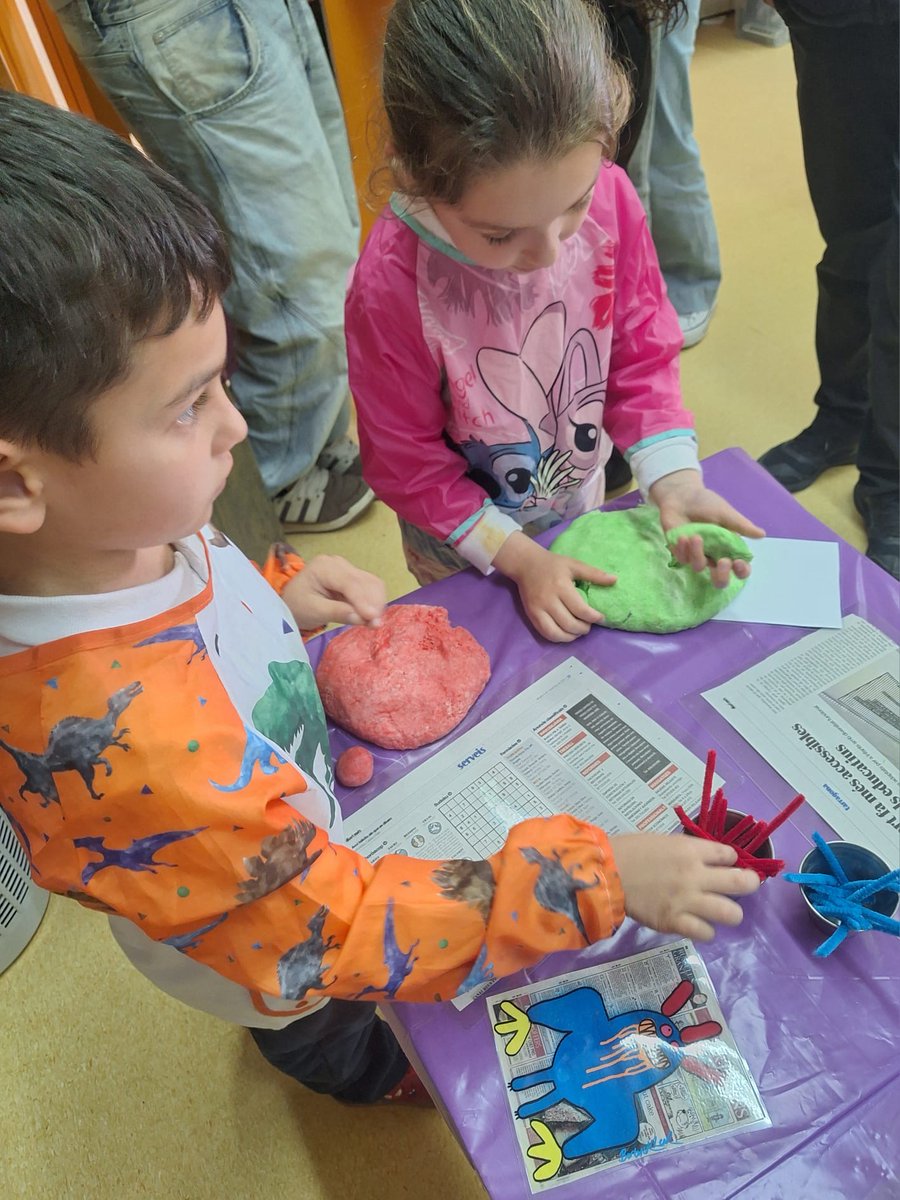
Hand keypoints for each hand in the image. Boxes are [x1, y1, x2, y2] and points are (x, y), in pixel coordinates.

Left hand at [281, 555, 385, 629]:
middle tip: (375, 626)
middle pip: (365, 581)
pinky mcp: (354, 578)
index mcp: (324, 567)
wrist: (293, 602)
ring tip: (373, 623)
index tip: (373, 619)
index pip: (350, 583)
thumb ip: (337, 612)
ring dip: (377, 603)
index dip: (363, 601)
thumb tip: (362, 618)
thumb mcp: (313, 611)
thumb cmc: (298, 606)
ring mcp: (347, 569)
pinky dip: (373, 602)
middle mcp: (339, 564)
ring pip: (372, 584)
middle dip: (373, 604)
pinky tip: (371, 616)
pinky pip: (370, 588)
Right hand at [493, 532, 615, 641]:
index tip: (601, 618)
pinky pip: (545, 633)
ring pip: (557, 633)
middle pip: (570, 624)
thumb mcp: (574, 564)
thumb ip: (594, 574)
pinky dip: (558, 638)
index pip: (580, 610)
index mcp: (561, 587)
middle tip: (589, 625)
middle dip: (584, 629)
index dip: (593, 617)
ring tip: (578, 631)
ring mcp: (538, 609)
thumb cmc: (552, 564)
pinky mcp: (531, 615)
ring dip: (571, 637)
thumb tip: (615, 580)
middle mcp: (549, 600)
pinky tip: (565, 633)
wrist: (525, 564)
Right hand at [610, 833, 759, 940]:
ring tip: (721, 910)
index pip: (730, 855)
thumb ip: (688, 852)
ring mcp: (687, 901)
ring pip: (731, 913)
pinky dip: (705, 930)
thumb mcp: (664, 841)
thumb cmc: (631, 851)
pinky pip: (706, 933)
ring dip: (730, 912)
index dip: (732, 860)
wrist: (606, 873)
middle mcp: (696, 875)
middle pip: (742, 883)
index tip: (726, 864)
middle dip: (749, 884)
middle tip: (744, 886)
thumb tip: (706, 861)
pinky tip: (698, 925)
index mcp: (691, 850)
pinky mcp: (675, 923)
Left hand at [649, 469, 764, 586]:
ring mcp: (696, 556)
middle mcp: (714, 556)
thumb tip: (762, 535)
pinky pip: (683, 559)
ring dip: (698, 554)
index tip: (738, 562)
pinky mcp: (680, 552)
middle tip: (723, 562)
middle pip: (720, 580)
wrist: (681, 495)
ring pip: (699, 567)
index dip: (742, 571)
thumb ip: (741, 526)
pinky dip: (683, 549)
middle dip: (722, 576)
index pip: (739, 568)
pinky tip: (683, 536)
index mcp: (728, 548)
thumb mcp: (726, 513)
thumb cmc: (706, 504)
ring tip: (695, 536)